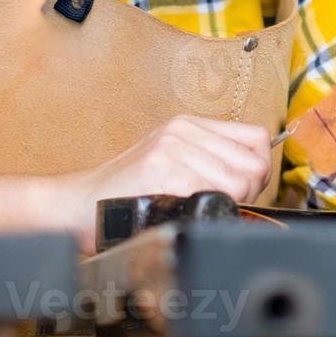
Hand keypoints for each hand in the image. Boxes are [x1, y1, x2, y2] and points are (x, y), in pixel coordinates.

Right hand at [55, 115, 271, 252]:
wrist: (78, 206)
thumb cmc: (126, 193)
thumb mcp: (170, 163)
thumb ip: (209, 162)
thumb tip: (255, 178)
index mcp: (189, 125)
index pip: (256, 139)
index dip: (257, 170)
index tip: (243, 189)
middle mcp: (183, 130)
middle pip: (254, 163)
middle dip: (247, 193)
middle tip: (222, 204)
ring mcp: (172, 148)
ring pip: (238, 181)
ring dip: (228, 204)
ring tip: (199, 208)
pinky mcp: (163, 170)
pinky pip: (211, 193)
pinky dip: (206, 209)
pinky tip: (184, 212)